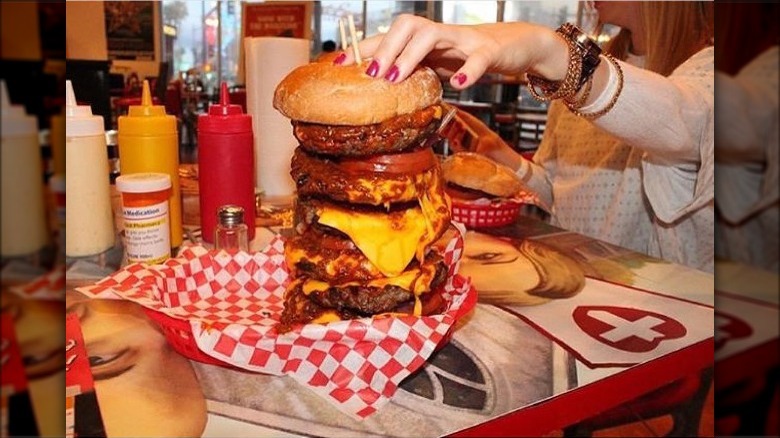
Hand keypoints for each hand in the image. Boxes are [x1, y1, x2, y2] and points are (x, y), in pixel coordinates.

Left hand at [339, 14, 567, 88]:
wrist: (518, 46)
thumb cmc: (471, 56)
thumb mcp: (439, 66)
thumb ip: (415, 74)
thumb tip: (383, 94)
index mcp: (425, 39)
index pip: (389, 37)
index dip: (363, 49)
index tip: (337, 65)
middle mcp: (441, 34)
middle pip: (406, 26)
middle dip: (384, 49)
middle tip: (370, 75)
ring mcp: (465, 39)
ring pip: (433, 34)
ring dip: (410, 55)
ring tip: (397, 77)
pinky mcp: (490, 50)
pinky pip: (479, 57)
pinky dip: (469, 70)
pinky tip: (459, 85)